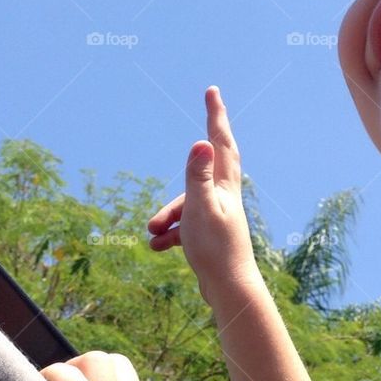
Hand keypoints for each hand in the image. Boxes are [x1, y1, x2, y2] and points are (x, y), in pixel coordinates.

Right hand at [147, 85, 261, 303]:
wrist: (230, 289)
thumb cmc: (215, 248)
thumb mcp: (200, 208)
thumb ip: (198, 175)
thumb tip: (202, 142)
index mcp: (224, 186)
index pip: (220, 142)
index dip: (215, 115)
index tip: (212, 91)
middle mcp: (225, 196)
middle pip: (211, 161)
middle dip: (206, 138)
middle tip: (211, 104)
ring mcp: (220, 216)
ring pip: (190, 200)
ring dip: (169, 212)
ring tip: (150, 232)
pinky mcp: (213, 236)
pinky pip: (188, 224)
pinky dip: (172, 232)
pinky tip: (157, 247)